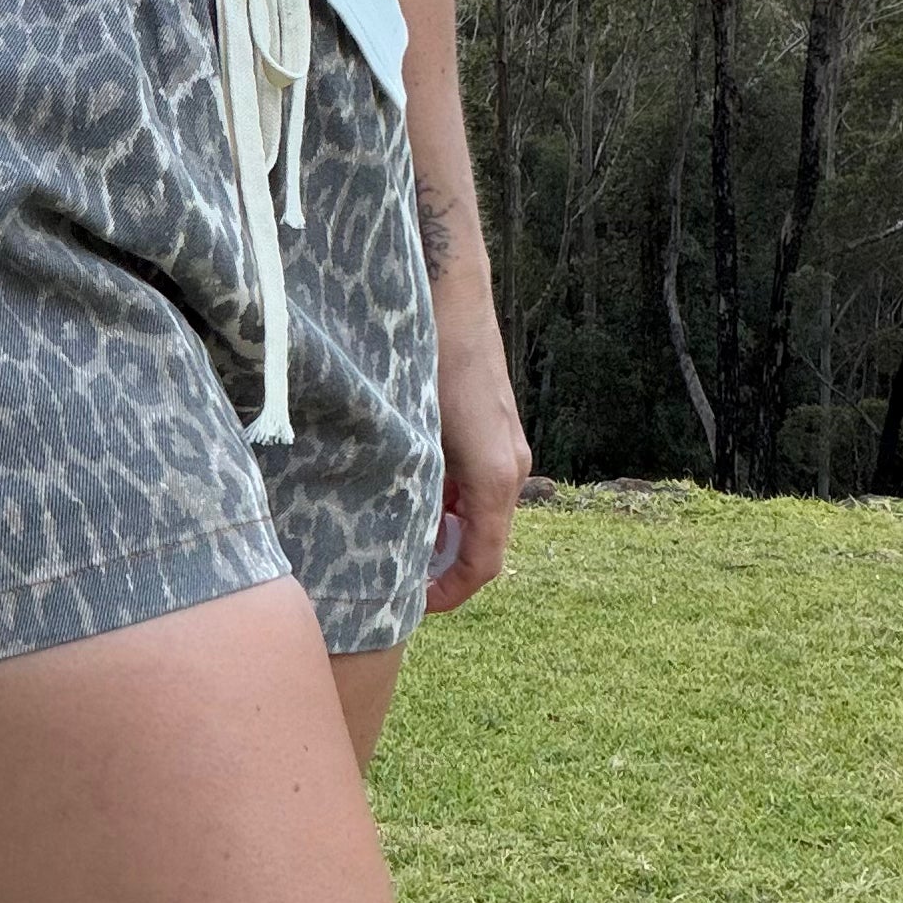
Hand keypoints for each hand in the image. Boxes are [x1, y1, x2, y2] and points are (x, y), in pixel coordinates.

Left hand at [424, 290, 530, 616]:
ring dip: (443, 533)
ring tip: (395, 540)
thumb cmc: (428, 361)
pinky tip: (410, 495)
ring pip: (479, 512)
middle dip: (442, 567)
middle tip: (396, 578)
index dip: (451, 594)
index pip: (484, 562)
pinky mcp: (496, 430)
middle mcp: (511, 467)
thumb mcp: (413, 435)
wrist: (449, 297)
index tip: (414, 605)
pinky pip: (477, 484)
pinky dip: (448, 502)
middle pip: (484, 541)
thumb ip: (412, 491)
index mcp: (495, 477)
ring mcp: (507, 447)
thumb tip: (390, 540)